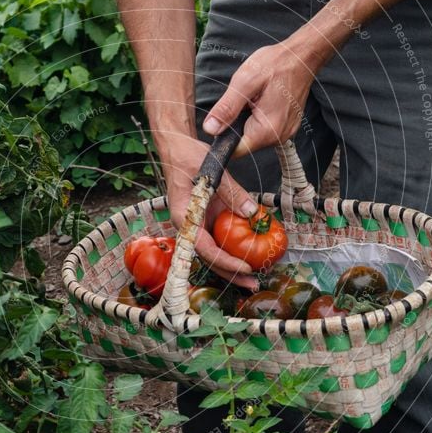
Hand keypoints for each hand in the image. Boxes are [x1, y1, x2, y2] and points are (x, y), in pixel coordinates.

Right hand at [156, 132, 259, 290]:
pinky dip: (235, 247)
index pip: (204, 248)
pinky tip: (251, 253)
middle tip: (253, 284)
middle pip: (209, 257)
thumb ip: (233, 192)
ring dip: (233, 265)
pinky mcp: (206, 218)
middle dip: (231, 273)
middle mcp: (189, 226)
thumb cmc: (187, 157)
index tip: (246, 268)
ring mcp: (197, 224)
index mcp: (184, 218)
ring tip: (254, 277)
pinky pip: (221, 238)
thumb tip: (252, 214)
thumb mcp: (211, 171)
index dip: (226, 261)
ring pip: (215, 251)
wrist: (177, 148)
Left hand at [202, 41, 315, 156]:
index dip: (223, 139)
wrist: (302, 57)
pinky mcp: (285, 127)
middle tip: (243, 101)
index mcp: (267, 130)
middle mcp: (278, 137)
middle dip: (236, 125)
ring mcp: (284, 133)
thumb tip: (210, 129)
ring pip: (253, 136)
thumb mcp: (244, 82)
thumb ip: (227, 108)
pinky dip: (257, 118)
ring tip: (254, 99)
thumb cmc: (276, 64)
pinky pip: (263, 130)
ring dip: (246, 120)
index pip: (236, 151)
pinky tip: (261, 102)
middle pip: (244, 144)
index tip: (222, 119)